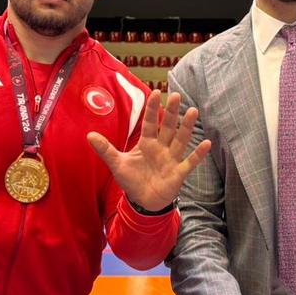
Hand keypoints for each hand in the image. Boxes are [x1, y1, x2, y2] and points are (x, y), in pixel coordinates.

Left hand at [87, 90, 211, 210]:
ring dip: (186, 127)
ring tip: (193, 111)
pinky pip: (190, 162)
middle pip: (168, 127)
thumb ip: (106, 149)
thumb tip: (89, 135)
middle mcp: (161, 148)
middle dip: (172, 112)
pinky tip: (206, 143)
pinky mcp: (179, 173)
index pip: (151, 123)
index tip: (156, 93)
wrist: (143, 201)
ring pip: (180, 140)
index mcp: (147, 143)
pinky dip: (198, 154)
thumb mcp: (117, 164)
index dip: (153, 109)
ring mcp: (171, 159)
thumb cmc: (132, 180)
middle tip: (176, 95)